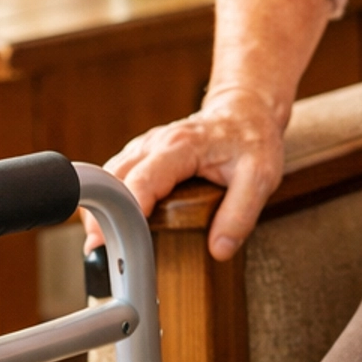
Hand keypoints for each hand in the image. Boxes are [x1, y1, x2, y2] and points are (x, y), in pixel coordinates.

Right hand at [100, 88, 288, 261]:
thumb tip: (219, 250)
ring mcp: (144, 147)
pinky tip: (112, 224)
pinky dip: (108, 199)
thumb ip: (240, 214)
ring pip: (108, 176)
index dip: (129, 207)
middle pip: (114, 177)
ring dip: (101, 206)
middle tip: (100, 248)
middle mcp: (154, 143)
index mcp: (181, 146)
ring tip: (102, 242)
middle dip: (104, 213)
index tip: (120, 235)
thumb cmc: (252, 141)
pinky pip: (115, 176)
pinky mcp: (141, 155)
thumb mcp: (260, 177)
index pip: (144, 178)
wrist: (244, 112)